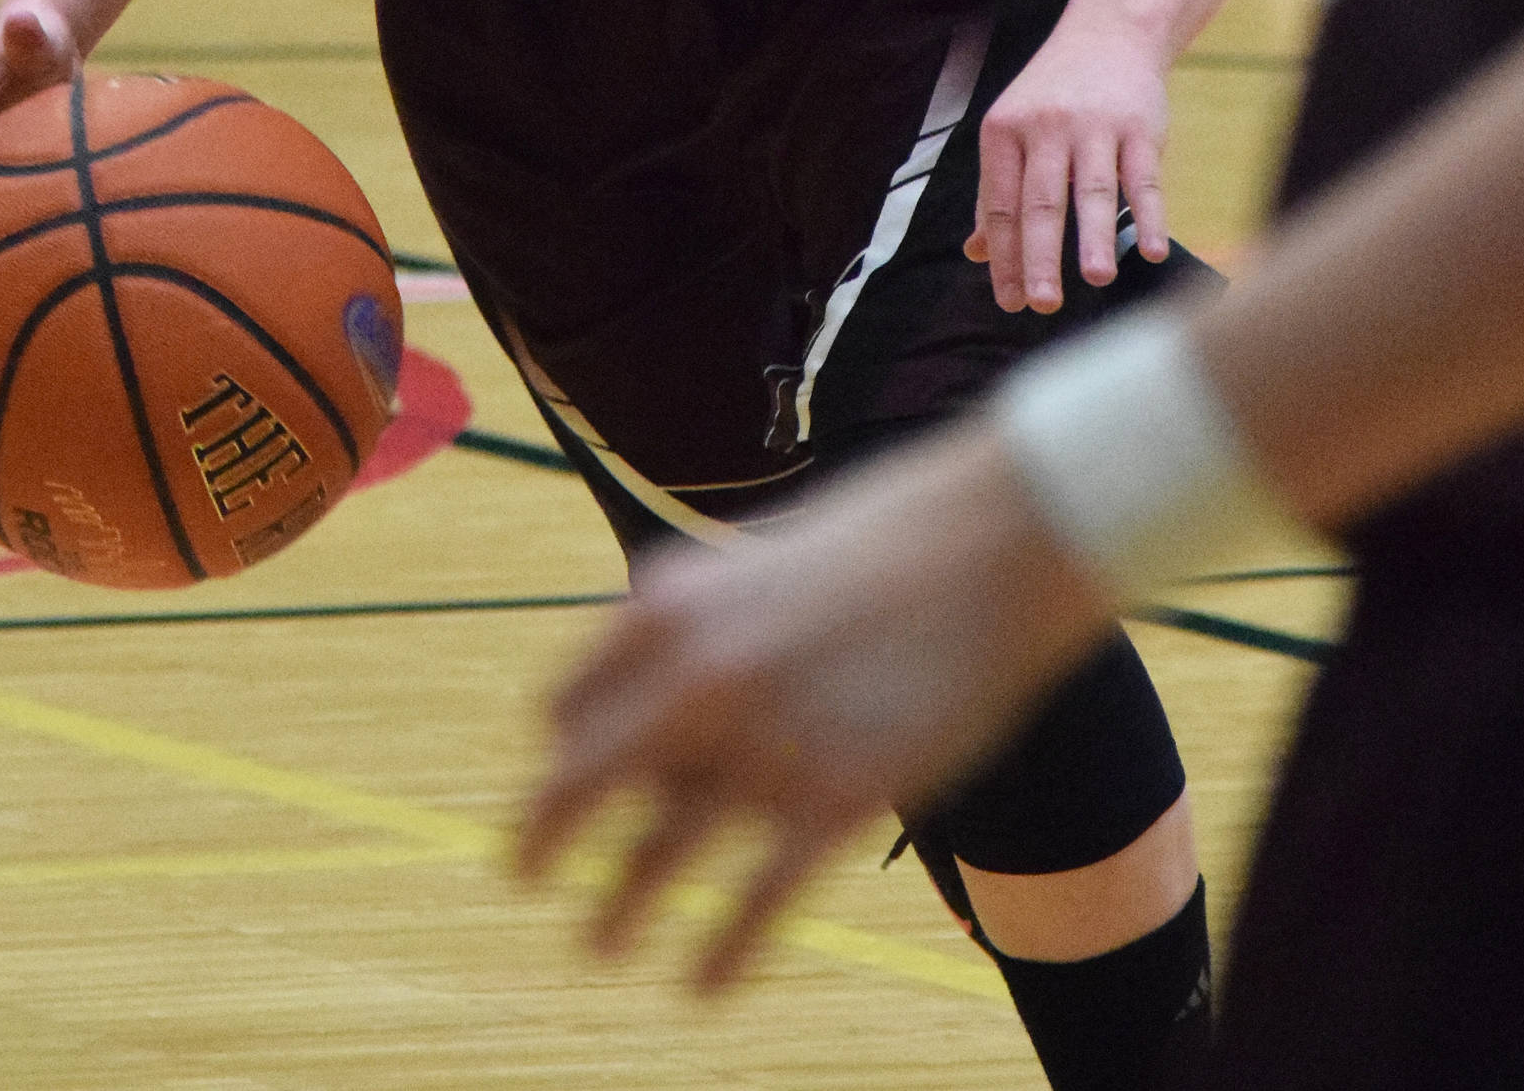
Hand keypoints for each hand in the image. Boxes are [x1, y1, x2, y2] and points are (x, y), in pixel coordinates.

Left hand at [517, 412, 1107, 989]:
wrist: (996, 541)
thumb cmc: (883, 540)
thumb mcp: (756, 566)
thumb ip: (700, 633)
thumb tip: (655, 715)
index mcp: (666, 605)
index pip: (564, 706)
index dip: (559, 750)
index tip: (564, 778)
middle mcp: (695, 678)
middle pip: (581, 785)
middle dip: (543, 839)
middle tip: (526, 874)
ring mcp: (763, 745)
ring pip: (655, 859)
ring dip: (618, 912)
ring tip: (603, 944)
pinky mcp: (837, 801)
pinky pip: (753, 904)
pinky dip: (719, 954)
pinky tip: (704, 983)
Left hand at [966, 25, 1169, 313]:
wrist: (1109, 33)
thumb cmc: (1053, 94)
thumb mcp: (1012, 130)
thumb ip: (995, 192)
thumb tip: (975, 253)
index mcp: (1004, 130)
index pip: (1001, 204)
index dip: (1004, 256)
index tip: (1010, 300)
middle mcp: (1046, 126)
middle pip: (1042, 201)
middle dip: (1041, 256)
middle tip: (1043, 304)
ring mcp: (1095, 125)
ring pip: (1093, 189)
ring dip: (1095, 237)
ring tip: (1095, 279)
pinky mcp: (1140, 126)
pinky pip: (1144, 178)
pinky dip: (1149, 216)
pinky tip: (1152, 251)